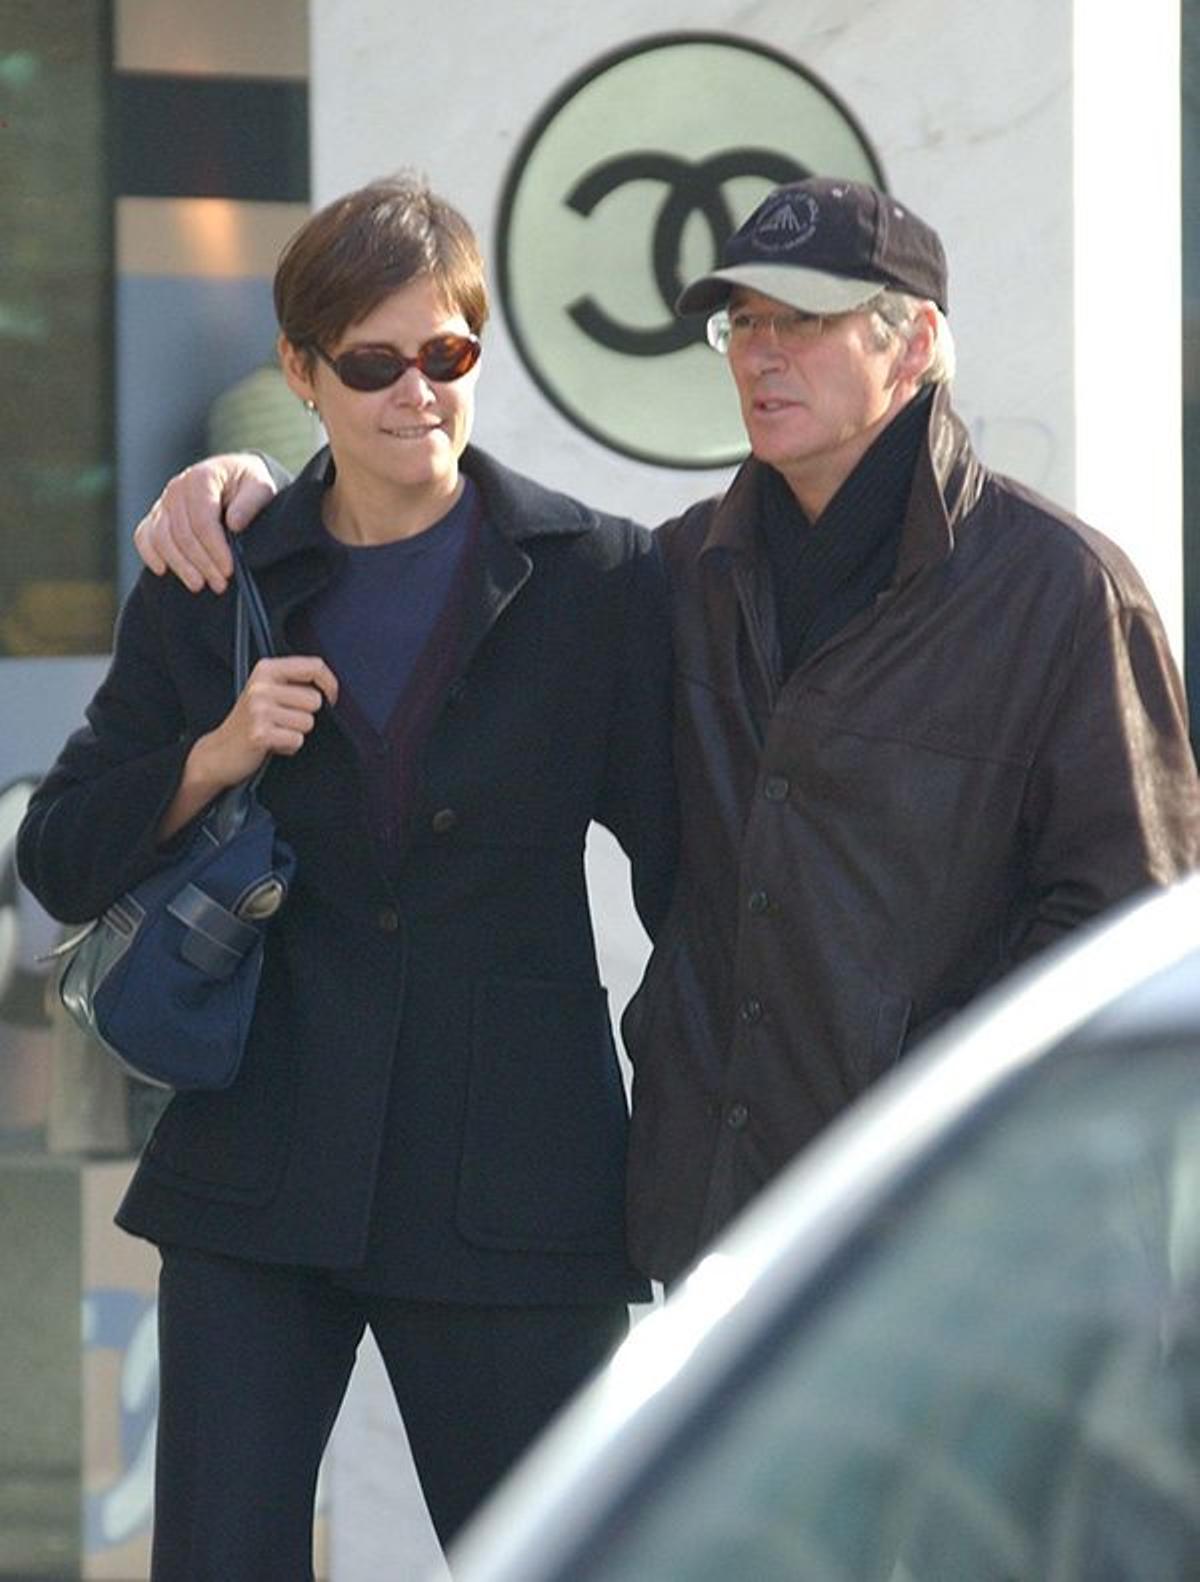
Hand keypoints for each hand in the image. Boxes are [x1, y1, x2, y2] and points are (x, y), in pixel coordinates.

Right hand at [134, 454, 277, 594]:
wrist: (235, 479)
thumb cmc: (248, 485)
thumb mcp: (261, 487)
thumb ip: (250, 502)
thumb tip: (235, 523)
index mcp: (202, 478)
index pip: (202, 520)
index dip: (215, 548)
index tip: (228, 570)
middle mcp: (178, 487)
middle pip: (182, 533)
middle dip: (202, 563)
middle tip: (220, 584)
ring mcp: (164, 502)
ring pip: (162, 538)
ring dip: (180, 566)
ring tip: (199, 584)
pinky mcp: (157, 516)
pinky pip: (144, 536)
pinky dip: (150, 554)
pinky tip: (163, 570)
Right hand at [160, 656, 338, 838]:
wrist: (218, 752)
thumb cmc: (251, 722)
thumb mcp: (268, 691)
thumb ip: (295, 683)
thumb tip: (330, 689)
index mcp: (266, 669)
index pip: (315, 666)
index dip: (330, 684)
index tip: (329, 699)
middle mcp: (261, 685)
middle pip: (315, 700)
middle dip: (306, 716)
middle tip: (283, 721)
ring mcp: (259, 709)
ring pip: (308, 722)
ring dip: (296, 733)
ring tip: (275, 732)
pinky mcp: (260, 733)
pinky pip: (297, 740)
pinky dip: (288, 747)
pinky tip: (271, 744)